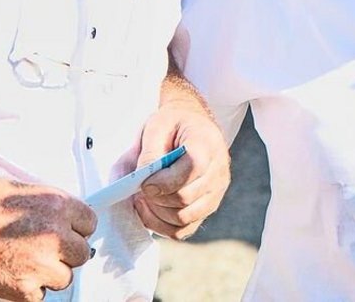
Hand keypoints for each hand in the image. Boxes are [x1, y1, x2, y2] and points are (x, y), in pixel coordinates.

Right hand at [0, 171, 95, 301]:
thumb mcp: (23, 191)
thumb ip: (51, 209)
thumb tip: (66, 223)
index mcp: (58, 205)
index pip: (89, 224)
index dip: (74, 229)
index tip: (63, 232)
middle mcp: (56, 234)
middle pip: (81, 253)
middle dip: (63, 253)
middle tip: (39, 249)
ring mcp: (41, 264)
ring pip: (64, 277)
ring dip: (48, 273)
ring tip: (21, 261)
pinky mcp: (23, 289)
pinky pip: (40, 296)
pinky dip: (27, 290)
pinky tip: (9, 273)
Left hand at [129, 102, 230, 238]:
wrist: (191, 126)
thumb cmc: (172, 125)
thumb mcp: (156, 126)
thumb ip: (147, 153)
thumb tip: (135, 181)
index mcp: (207, 144)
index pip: (192, 169)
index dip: (164, 181)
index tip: (144, 181)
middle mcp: (218, 171)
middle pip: (185, 198)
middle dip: (156, 198)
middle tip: (139, 189)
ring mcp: (216, 192)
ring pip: (184, 218)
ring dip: (157, 213)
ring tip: (143, 198)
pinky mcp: (208, 207)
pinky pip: (184, 230)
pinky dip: (162, 226)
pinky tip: (151, 209)